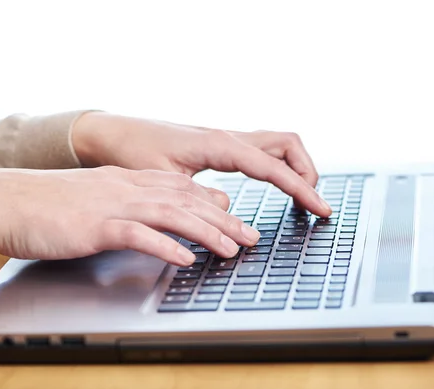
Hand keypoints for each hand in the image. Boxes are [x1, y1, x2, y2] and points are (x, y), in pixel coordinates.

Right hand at [0, 167, 260, 263]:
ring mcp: (115, 205)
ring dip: (207, 233)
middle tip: (251, 237)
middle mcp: (130, 188)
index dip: (216, 203)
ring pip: (172, 215)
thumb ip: (136, 199)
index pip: (184, 188)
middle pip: (188, 202)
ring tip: (232, 249)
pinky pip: (138, 235)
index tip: (238, 218)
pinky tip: (186, 258)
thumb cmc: (55, 203)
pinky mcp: (97, 226)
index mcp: (132, 181)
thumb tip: (167, 209)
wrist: (8, 200)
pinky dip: (166, 247)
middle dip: (225, 220)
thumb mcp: (104, 195)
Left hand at [71, 112, 331, 216]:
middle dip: (308, 172)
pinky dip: (279, 166)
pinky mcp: (222, 145)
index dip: (301, 189)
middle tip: (313, 203)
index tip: (320, 208)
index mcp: (219, 144)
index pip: (274, 167)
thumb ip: (196, 196)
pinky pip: (263, 150)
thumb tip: (228, 209)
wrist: (112, 133)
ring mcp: (227, 139)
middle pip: (288, 144)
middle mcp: (229, 137)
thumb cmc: (132, 152)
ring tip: (301, 197)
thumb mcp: (161, 180)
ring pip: (279, 144)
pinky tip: (276, 185)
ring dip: (297, 167)